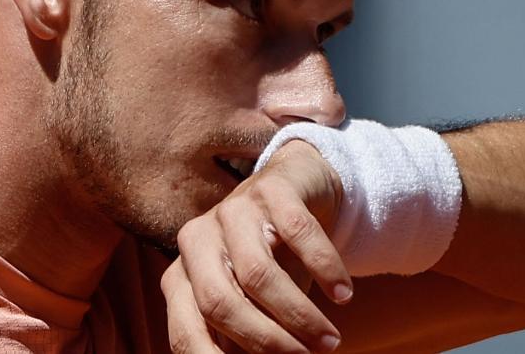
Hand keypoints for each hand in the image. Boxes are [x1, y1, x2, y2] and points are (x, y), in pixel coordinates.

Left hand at [161, 140, 354, 352]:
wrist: (296, 186)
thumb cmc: (270, 260)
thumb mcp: (251, 301)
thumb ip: (245, 336)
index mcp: (182, 277)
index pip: (186, 332)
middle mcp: (197, 240)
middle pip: (218, 303)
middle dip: (265, 340)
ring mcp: (232, 210)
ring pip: (257, 274)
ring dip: (299, 315)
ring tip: (330, 340)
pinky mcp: (271, 188)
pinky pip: (298, 234)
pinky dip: (324, 270)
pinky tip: (343, 295)